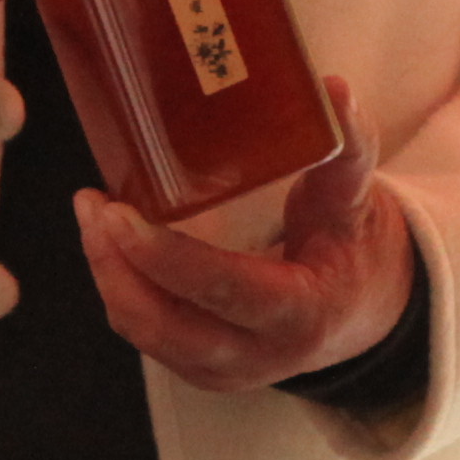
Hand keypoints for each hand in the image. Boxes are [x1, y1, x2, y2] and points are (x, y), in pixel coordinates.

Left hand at [79, 82, 412, 393]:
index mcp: (301, 312)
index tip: (120, 213)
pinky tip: (111, 244)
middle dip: (117, 266)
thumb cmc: (356, 249)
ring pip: (147, 334)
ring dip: (110, 275)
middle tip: (94, 204)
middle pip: (166, 324)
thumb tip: (331, 89)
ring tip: (93, 213)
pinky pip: (147, 336)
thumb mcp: (358, 200)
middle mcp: (260, 354)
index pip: (224, 289)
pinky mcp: (203, 370)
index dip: (167, 257)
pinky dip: (121, 290)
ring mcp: (228, 371)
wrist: (365, 313)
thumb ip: (348, 147)